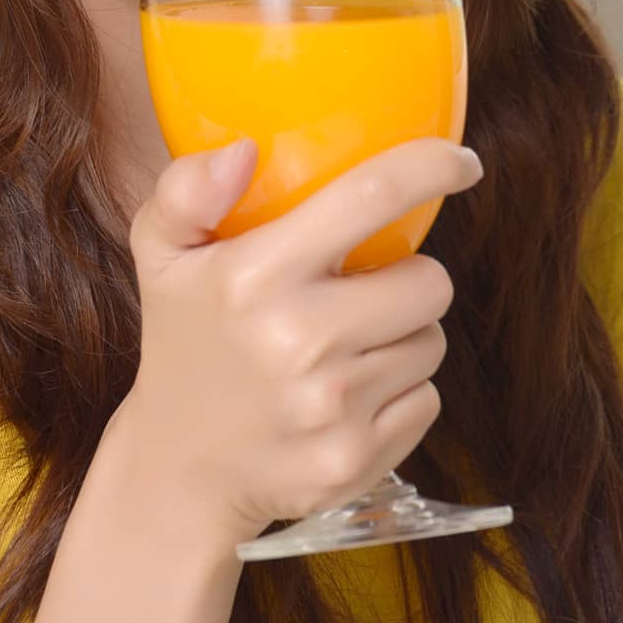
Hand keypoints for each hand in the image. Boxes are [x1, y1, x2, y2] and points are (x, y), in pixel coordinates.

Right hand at [113, 135, 482, 544]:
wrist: (177, 472)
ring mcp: (331, 408)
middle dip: (410, 276)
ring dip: (404, 335)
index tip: (461, 160)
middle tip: (366, 287)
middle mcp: (298, 339)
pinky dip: (400, 392)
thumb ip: (186, 190)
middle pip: (431, 281)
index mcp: (256, 275)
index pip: (371, 195)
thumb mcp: (161, 255)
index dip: (432, 166)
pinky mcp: (354, 460)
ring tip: (348, 344)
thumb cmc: (183, 342)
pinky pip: (426, 400)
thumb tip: (245, 150)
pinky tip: (349, 395)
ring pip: (432, 342)